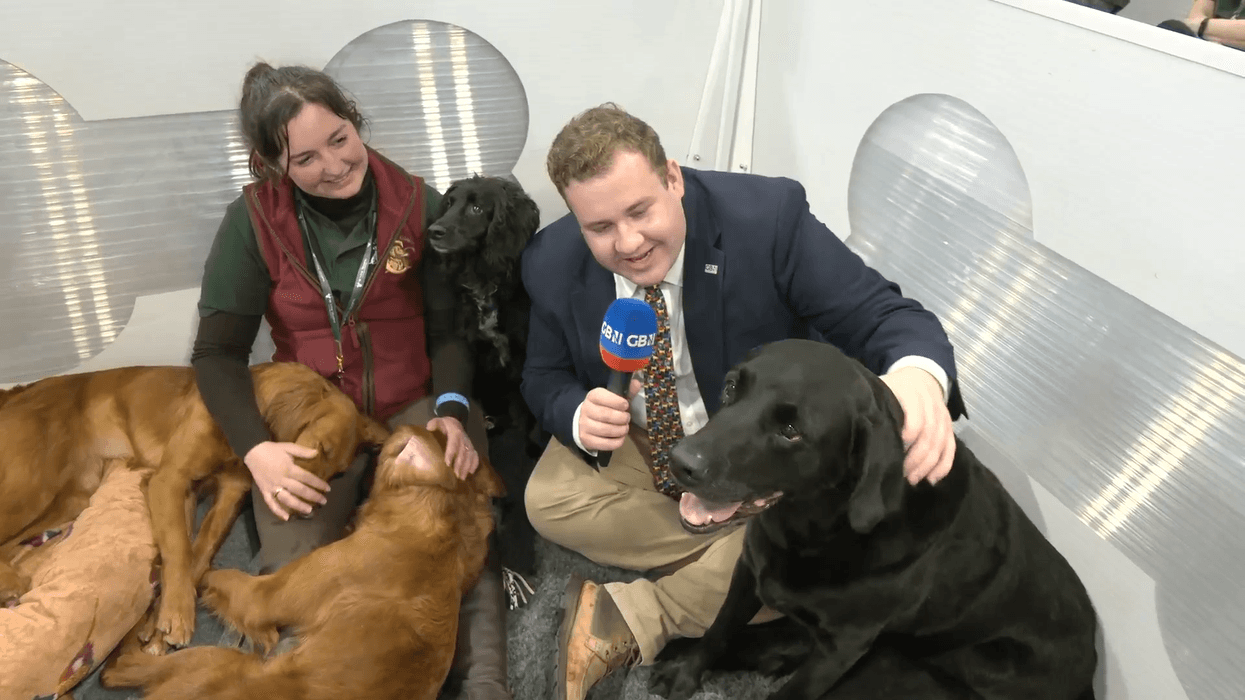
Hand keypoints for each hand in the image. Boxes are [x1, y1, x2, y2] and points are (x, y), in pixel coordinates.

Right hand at [243, 441, 330, 520]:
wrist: (252, 451)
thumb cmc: (272, 449)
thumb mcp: (289, 447)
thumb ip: (303, 451)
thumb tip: (317, 452)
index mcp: (289, 468)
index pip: (307, 478)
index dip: (318, 484)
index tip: (327, 489)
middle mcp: (282, 479)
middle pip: (300, 490)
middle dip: (313, 496)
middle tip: (323, 502)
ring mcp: (273, 487)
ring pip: (287, 499)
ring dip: (298, 505)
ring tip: (309, 510)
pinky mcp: (264, 491)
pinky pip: (271, 503)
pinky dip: (277, 511)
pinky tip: (286, 518)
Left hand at [423, 416, 478, 478]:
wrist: (453, 422)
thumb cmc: (442, 425)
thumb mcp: (436, 422)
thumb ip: (433, 425)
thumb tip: (429, 428)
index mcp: (454, 430)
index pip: (454, 442)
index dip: (451, 452)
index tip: (448, 463)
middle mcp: (463, 437)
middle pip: (463, 451)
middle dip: (460, 464)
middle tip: (456, 475)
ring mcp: (468, 442)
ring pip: (470, 455)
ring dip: (467, 466)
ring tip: (462, 477)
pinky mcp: (471, 446)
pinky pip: (475, 455)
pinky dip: (474, 463)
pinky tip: (471, 472)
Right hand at [578, 386, 632, 452]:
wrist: (585, 421)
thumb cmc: (604, 407)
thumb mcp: (613, 397)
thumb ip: (626, 391)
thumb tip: (637, 383)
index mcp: (592, 396)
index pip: (602, 396)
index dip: (617, 401)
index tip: (626, 405)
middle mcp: (586, 410)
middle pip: (606, 415)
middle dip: (622, 417)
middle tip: (627, 418)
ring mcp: (584, 426)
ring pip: (606, 430)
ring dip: (621, 430)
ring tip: (625, 428)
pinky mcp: (586, 440)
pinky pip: (604, 444)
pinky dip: (617, 442)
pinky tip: (620, 437)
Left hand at [880, 366, 954, 485]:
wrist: (920, 376)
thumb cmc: (893, 388)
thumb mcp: (882, 389)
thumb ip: (876, 406)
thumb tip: (859, 429)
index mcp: (912, 393)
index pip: (916, 421)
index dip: (906, 439)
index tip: (892, 453)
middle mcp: (931, 404)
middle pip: (929, 436)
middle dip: (916, 459)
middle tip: (901, 474)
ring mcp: (942, 416)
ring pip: (940, 444)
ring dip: (927, 466)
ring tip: (912, 480)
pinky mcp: (949, 426)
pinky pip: (950, 448)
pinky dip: (943, 466)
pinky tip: (932, 479)